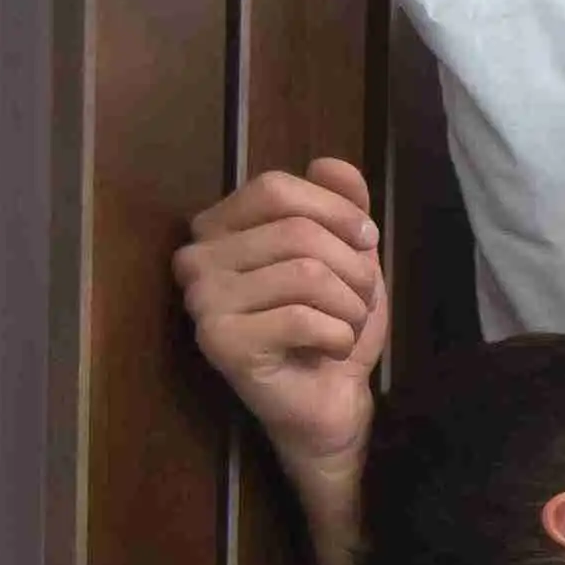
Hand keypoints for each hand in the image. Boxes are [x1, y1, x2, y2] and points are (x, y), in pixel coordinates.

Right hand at [176, 159, 390, 482]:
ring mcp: (202, 301)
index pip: (276, 188)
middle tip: (357, 302)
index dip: (336, 211)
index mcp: (219, 227)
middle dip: (353, 270)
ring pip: (308, 274)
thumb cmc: (330, 325)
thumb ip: (341, 206)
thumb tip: (331, 163)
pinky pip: (304, 318)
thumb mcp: (348, 256)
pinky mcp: (221, 342)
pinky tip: (328, 351)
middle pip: (298, 233)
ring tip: (343, 327)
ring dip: (351, 306)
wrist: (329, 401)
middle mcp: (197, 258)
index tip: (367, 241)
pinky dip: (339, 336)